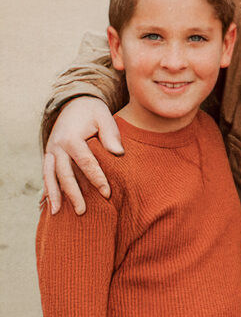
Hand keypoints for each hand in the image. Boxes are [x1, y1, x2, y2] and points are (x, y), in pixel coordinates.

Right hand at [43, 97, 121, 214]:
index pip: (86, 162)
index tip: (107, 193)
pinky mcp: (49, 156)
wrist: (74, 103)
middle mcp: (57, 146)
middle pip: (64, 174)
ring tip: (57, 213)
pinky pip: (46, 175)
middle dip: (73, 194)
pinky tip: (47, 205)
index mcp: (72, 138)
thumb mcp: (104, 117)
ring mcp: (50, 152)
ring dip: (53, 195)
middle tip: (82, 211)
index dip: (97, 178)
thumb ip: (111, 135)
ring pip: (49, 176)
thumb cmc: (93, 112)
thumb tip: (118, 153)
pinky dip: (46, 190)